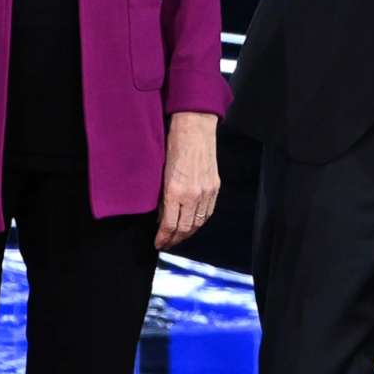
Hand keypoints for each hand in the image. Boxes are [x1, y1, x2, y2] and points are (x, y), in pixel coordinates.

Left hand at [155, 112, 220, 249]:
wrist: (194, 129)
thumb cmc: (173, 146)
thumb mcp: (161, 173)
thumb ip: (162, 197)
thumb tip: (161, 216)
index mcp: (175, 191)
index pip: (170, 224)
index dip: (164, 237)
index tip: (158, 244)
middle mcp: (193, 195)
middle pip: (185, 228)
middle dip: (175, 239)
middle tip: (167, 244)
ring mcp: (206, 192)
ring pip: (198, 223)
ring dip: (188, 233)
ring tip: (179, 238)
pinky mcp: (215, 187)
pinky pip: (208, 212)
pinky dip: (200, 222)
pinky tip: (193, 224)